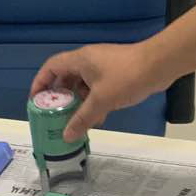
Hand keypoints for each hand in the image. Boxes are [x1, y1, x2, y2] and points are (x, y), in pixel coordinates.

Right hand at [30, 42, 160, 140]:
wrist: (160, 65)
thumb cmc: (126, 77)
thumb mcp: (101, 100)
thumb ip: (82, 118)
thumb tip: (66, 136)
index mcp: (80, 60)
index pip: (51, 67)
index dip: (40, 83)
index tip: (35, 101)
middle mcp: (89, 61)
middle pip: (67, 78)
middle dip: (61, 98)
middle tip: (56, 117)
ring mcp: (104, 67)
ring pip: (84, 85)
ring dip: (80, 103)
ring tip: (77, 123)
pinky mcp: (117, 74)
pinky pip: (99, 88)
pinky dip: (95, 102)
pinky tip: (98, 119)